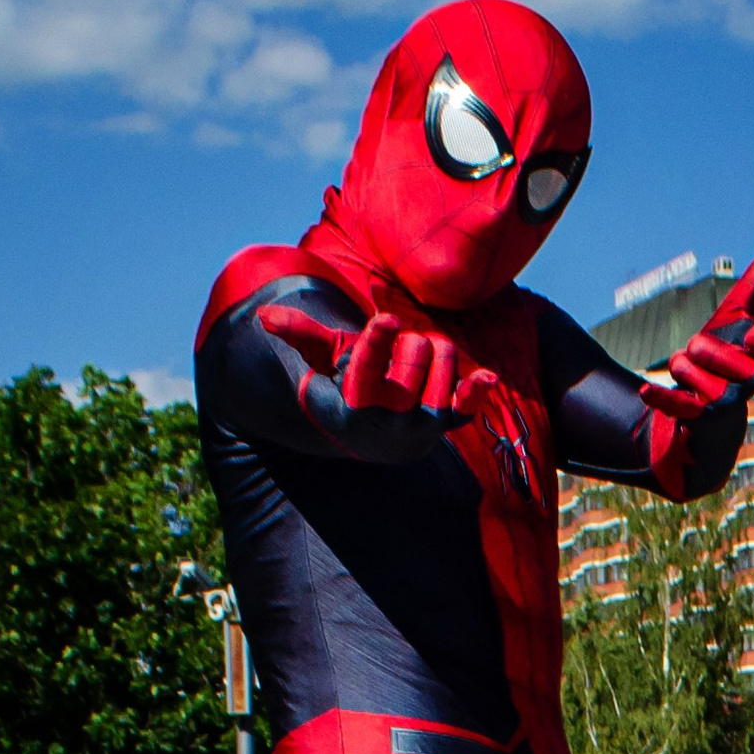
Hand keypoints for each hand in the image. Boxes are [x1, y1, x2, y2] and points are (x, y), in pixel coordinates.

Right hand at [257, 305, 497, 425]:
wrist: (374, 436)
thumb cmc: (345, 385)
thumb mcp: (323, 360)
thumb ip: (302, 336)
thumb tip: (265, 318)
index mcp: (356, 405)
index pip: (367, 372)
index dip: (378, 344)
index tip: (387, 320)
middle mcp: (393, 421)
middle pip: (415, 358)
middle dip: (409, 339)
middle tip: (401, 342)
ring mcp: (424, 425)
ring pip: (444, 365)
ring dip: (436, 347)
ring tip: (421, 351)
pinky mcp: (449, 424)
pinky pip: (467, 407)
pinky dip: (476, 391)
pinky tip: (487, 378)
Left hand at [641, 243, 753, 424]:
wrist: (716, 418)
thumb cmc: (729, 357)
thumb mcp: (740, 317)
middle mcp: (748, 382)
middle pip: (708, 349)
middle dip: (697, 348)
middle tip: (703, 359)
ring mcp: (725, 403)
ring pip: (687, 369)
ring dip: (680, 367)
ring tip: (692, 378)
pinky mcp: (700, 420)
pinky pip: (678, 404)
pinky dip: (663, 398)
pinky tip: (647, 391)